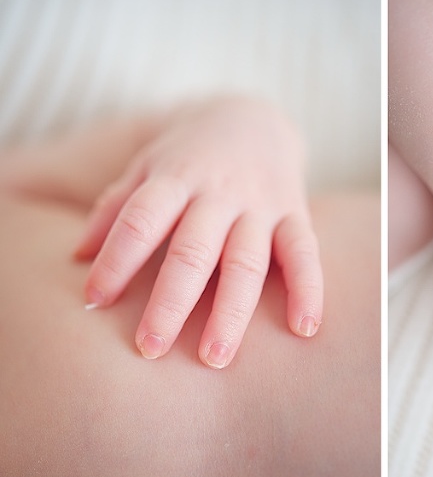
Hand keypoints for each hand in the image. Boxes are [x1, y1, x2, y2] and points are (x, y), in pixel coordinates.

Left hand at [75, 97, 322, 367]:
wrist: (255, 119)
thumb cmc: (190, 155)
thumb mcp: (147, 166)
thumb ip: (116, 207)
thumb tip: (79, 257)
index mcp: (175, 177)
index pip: (142, 220)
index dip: (117, 259)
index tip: (94, 301)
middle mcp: (219, 192)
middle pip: (193, 250)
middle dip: (171, 301)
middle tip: (150, 349)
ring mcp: (261, 204)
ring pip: (247, 261)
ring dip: (232, 311)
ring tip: (215, 358)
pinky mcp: (295, 214)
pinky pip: (304, 252)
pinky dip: (309, 288)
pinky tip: (305, 327)